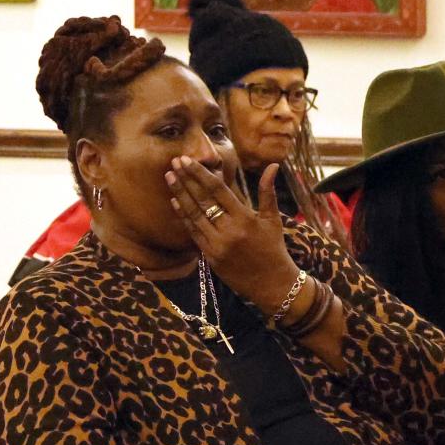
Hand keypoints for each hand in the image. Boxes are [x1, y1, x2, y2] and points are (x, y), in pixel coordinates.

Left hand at [166, 156, 297, 312]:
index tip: (187, 159)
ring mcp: (218, 245)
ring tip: (170, 177)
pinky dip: (184, 217)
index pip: (217, 190)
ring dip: (180, 195)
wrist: (272, 284)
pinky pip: (194, 233)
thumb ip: (267, 191)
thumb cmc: (274, 249)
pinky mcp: (211, 257)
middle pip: (202, 200)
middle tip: (174, 162)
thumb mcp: (273, 219)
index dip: (200, 173)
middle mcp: (229, 231)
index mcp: (244, 218)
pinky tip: (175, 202)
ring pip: (194, 216)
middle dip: (186, 180)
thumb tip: (273, 165)